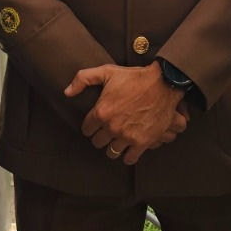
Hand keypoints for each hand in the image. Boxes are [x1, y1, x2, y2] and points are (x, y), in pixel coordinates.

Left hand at [65, 63, 189, 163]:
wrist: (163, 83)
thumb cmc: (135, 77)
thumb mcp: (107, 72)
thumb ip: (83, 79)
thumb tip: (67, 92)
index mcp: (101, 111)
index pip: (86, 129)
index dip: (90, 126)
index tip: (95, 123)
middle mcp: (112, 126)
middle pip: (97, 143)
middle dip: (100, 137)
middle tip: (106, 131)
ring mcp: (127, 136)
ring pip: (111, 153)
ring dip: (113, 147)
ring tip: (116, 140)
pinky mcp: (142, 142)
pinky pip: (129, 159)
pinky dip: (128, 156)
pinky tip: (129, 148)